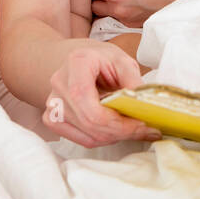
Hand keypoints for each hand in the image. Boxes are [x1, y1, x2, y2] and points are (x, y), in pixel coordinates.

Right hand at [43, 38, 162, 146]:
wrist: (81, 60)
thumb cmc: (101, 59)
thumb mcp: (123, 61)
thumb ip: (133, 81)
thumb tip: (144, 106)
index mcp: (77, 63)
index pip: (90, 102)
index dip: (117, 120)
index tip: (141, 123)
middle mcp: (60, 84)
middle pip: (90, 122)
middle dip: (122, 131)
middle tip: (146, 130)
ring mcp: (53, 104)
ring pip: (88, 135)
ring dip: (115, 137)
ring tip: (134, 129)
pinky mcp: (53, 119)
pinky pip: (82, 140)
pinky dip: (103, 139)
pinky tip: (116, 130)